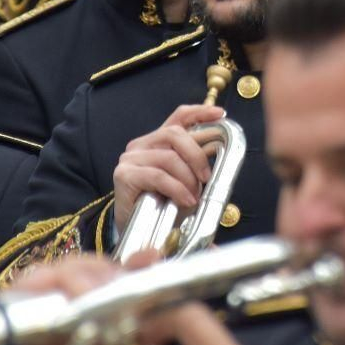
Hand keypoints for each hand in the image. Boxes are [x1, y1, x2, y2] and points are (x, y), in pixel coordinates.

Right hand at [112, 103, 226, 241]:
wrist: (140, 232)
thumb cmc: (166, 205)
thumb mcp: (187, 179)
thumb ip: (196, 161)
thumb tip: (217, 145)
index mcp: (158, 141)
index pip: (179, 117)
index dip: (200, 112)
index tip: (220, 114)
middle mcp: (142, 144)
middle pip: (175, 134)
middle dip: (197, 155)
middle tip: (206, 177)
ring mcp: (131, 159)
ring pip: (168, 157)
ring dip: (187, 178)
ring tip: (194, 197)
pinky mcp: (124, 175)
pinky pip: (158, 176)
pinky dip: (177, 189)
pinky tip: (185, 200)